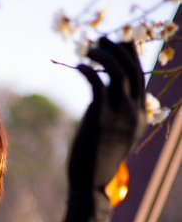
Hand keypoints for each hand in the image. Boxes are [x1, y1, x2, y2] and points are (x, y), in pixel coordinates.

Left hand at [58, 37, 146, 221]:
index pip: (140, 77)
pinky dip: (90, 69)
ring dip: (104, 55)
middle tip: (101, 38)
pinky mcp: (101, 116)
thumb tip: (104, 92)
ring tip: (89, 47)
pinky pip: (98, 83)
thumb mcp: (112, 135)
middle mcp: (135, 112)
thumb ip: (115, 114)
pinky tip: (81, 64)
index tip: (117, 43)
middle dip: (118, 49)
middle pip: (132, 69)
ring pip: (117, 72)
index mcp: (140, 117)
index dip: (130, 57)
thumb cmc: (96, 158)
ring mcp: (120, 114)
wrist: (89, 183)